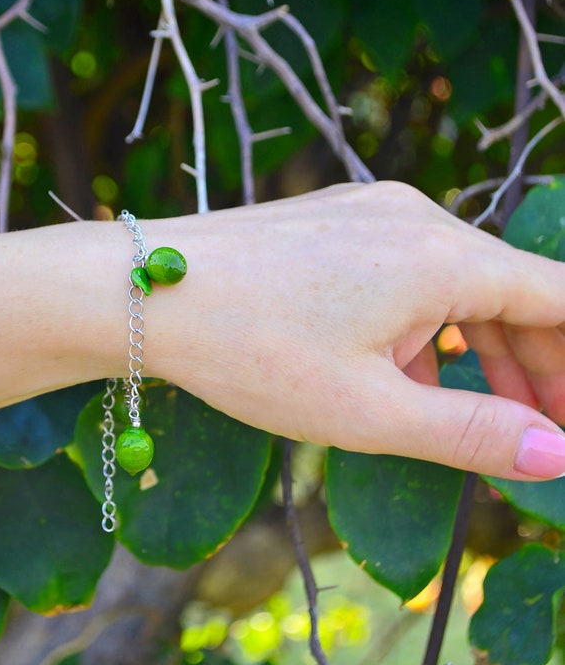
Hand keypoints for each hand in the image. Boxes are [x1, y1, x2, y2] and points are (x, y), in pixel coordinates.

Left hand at [145, 181, 564, 479]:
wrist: (140, 289)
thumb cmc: (250, 349)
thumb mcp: (370, 410)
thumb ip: (474, 431)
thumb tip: (558, 454)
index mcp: (442, 256)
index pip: (560, 297)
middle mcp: (416, 216)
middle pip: (514, 289)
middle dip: (539, 364)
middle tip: (542, 435)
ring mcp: (371, 210)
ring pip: (459, 280)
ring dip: (483, 347)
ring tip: (483, 416)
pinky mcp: (335, 220)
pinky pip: (409, 268)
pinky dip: (428, 322)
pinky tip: (406, 372)